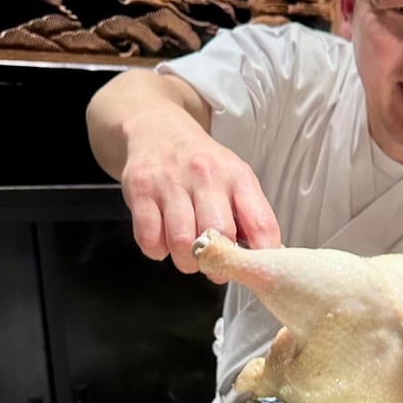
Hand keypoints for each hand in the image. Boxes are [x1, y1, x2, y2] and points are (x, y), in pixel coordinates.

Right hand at [87, 68, 280, 276]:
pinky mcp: (140, 190)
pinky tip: (163, 241)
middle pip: (219, 235)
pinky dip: (158, 251)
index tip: (255, 273)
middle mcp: (206, 175)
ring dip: (186, 262)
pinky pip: (149, 239)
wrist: (157, 130)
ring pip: (182, 242)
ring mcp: (171, 182)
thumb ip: (250, 216)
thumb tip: (262, 260)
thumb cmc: (202, 165)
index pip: (261, 224)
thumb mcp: (235, 180)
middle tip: (214, 268)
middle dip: (218, 264)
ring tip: (188, 257)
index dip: (260, 258)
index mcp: (237, 176)